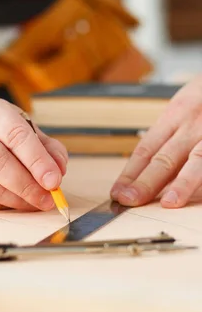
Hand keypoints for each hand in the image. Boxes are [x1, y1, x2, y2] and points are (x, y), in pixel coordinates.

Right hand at [0, 98, 67, 210]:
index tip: (54, 180)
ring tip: (38, 202)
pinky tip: (17, 201)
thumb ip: (48, 148)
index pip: (15, 135)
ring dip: (18, 199)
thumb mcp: (25, 130)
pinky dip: (5, 205)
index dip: (37, 160)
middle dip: (27, 184)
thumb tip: (59, 170)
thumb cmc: (1, 136)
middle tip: (49, 198)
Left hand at [110, 75, 201, 207]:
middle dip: (146, 182)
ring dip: (182, 184)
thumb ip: (170, 137)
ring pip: (196, 161)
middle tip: (128, 200)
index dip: (130, 173)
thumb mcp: (184, 108)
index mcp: (174, 116)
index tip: (117, 192)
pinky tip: (200, 197)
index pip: (146, 148)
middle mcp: (191, 124)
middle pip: (165, 157)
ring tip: (168, 203)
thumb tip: (146, 171)